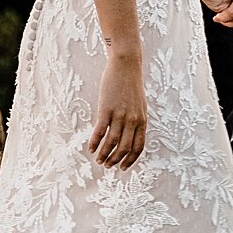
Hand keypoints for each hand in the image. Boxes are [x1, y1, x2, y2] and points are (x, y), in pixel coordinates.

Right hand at [90, 49, 147, 169]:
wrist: (126, 65)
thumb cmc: (131, 85)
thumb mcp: (139, 105)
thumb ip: (136, 121)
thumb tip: (130, 136)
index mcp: (142, 121)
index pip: (138, 148)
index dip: (130, 160)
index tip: (123, 167)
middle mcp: (132, 121)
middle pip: (124, 148)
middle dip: (114, 160)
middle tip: (107, 165)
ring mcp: (119, 115)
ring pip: (111, 142)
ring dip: (104, 154)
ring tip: (98, 160)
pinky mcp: (106, 109)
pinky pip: (100, 131)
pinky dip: (95, 142)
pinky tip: (90, 148)